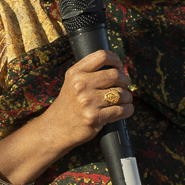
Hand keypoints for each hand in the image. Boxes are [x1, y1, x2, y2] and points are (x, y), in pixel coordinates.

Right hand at [0, 49, 131, 184]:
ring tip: (123, 99)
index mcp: (76, 73)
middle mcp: (81, 85)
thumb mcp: (72, 82)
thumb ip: (90, 73)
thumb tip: (120, 69)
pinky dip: (128, 109)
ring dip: (127, 97)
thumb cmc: (69, 105)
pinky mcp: (95, 117)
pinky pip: (122, 110)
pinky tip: (125, 109)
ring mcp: (88, 102)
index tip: (119, 66)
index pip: (102, 56)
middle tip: (124, 85)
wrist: (56, 128)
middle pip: (115, 74)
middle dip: (124, 80)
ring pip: (121, 93)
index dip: (115, 59)